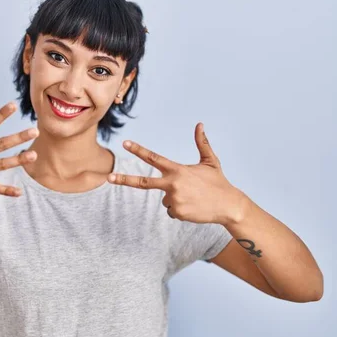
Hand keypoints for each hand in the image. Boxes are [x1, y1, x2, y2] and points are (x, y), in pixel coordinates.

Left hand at [107, 123, 245, 225]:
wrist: (228, 206)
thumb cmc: (219, 182)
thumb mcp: (210, 161)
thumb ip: (202, 143)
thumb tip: (199, 124)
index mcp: (177, 170)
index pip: (154, 158)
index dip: (138, 150)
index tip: (125, 143)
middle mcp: (172, 184)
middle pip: (142, 182)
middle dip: (123, 179)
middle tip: (108, 177)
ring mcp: (173, 199)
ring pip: (165, 199)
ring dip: (176, 199)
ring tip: (193, 198)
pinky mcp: (177, 212)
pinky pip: (172, 211)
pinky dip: (181, 210)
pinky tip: (194, 207)